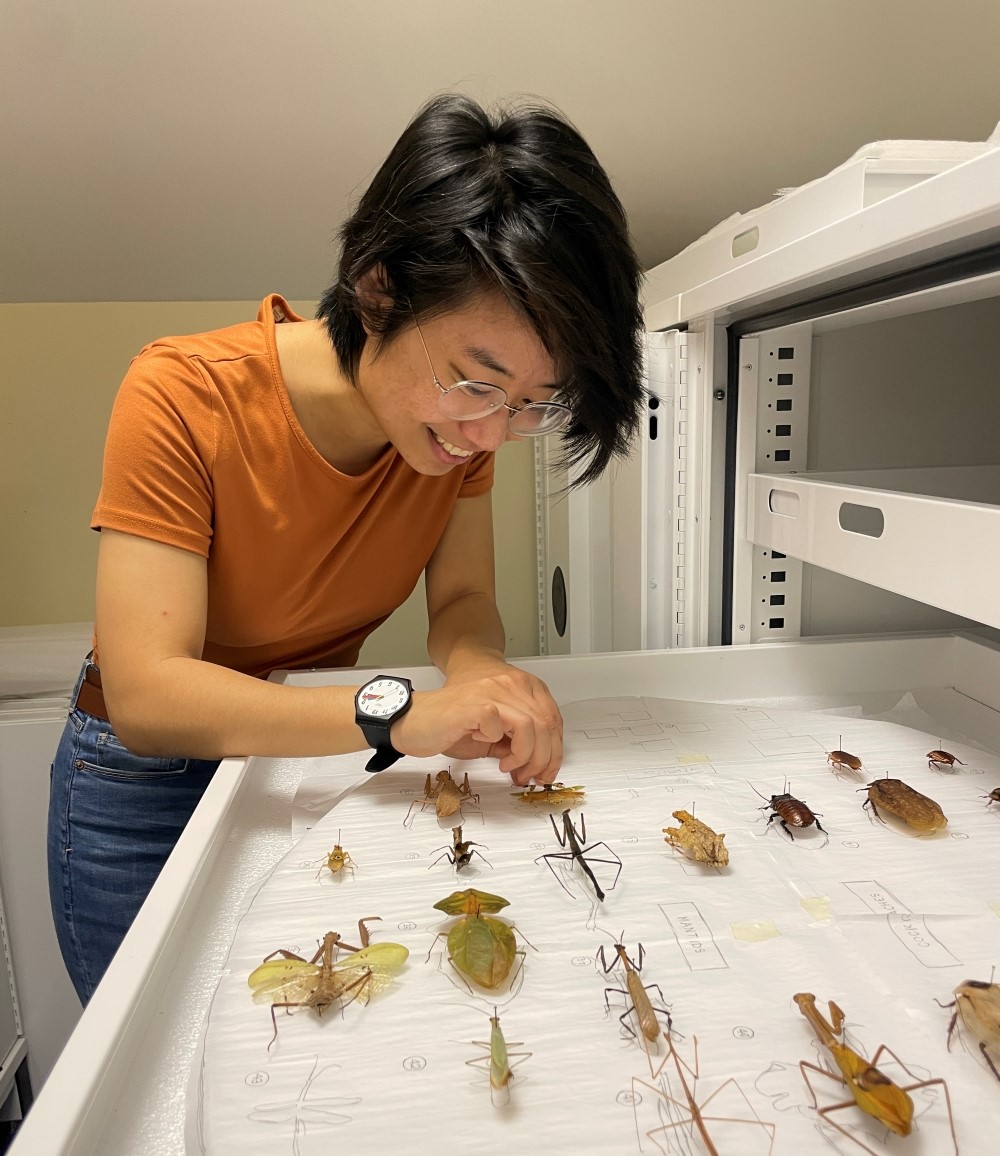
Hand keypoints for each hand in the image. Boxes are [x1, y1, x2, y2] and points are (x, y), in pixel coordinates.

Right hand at [391, 663, 562, 784]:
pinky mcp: (477, 704)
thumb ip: (516, 743)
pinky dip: (502, 745)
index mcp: (515, 688)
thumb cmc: (449, 727)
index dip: (555, 748)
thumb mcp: (492, 737)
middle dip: (545, 758)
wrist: (414, 722)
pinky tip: (489, 751)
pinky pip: (504, 727)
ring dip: (526, 756)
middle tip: (532, 777)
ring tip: (510, 768)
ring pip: (532, 725)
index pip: (552, 716)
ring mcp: (492, 691)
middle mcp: (507, 684)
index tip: (547, 770)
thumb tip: (538, 764)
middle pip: (547, 723)